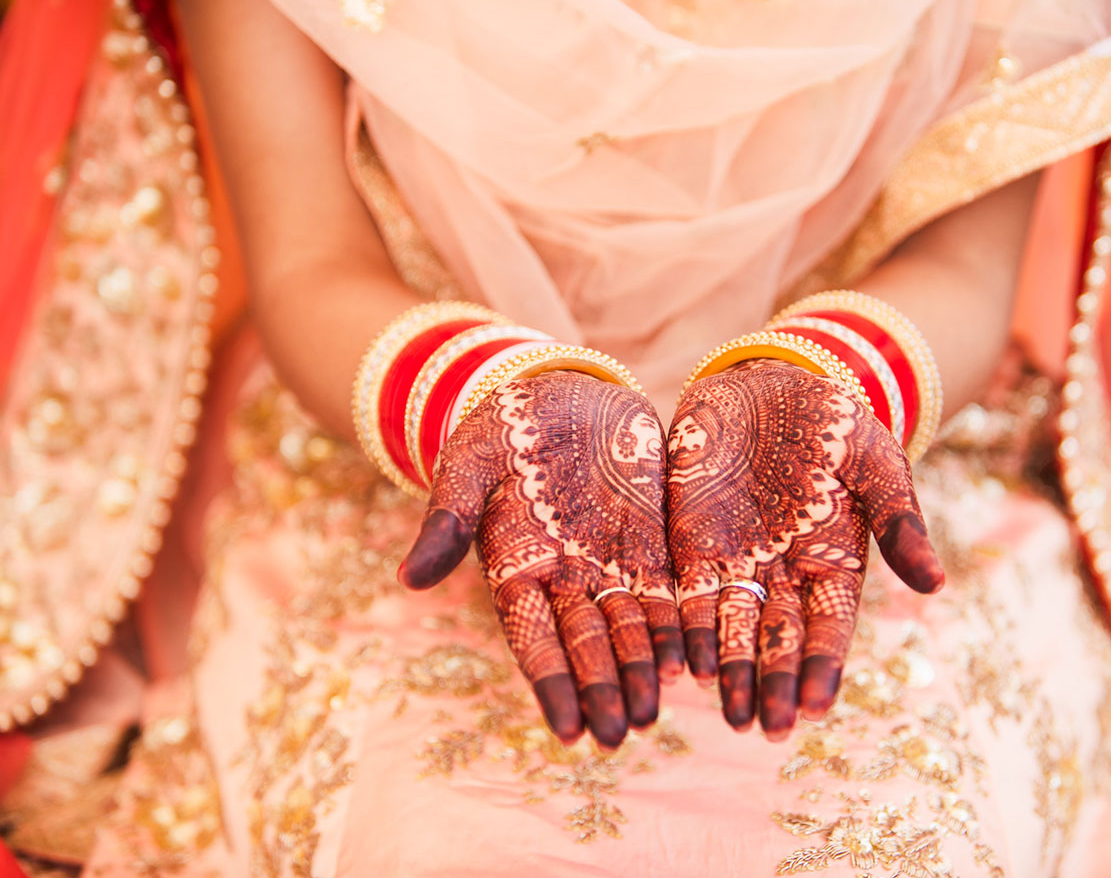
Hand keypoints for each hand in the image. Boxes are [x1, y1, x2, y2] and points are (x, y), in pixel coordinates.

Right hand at [397, 371, 681, 748]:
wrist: (559, 386)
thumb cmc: (503, 425)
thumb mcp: (470, 464)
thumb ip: (448, 520)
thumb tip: (407, 580)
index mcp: (515, 567)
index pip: (532, 638)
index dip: (551, 685)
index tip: (567, 731)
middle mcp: (564, 577)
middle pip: (586, 644)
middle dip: (603, 691)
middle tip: (620, 735)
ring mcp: (610, 561)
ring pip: (630, 628)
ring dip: (641, 671)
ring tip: (654, 715)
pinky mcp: (650, 540)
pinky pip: (667, 591)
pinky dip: (677, 627)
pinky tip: (693, 663)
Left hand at [665, 359, 944, 740]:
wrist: (772, 379)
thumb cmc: (835, 421)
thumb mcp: (876, 463)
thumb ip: (899, 523)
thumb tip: (936, 586)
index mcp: (836, 563)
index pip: (830, 627)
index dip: (823, 666)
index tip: (817, 706)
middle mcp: (786, 575)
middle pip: (779, 640)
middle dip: (774, 685)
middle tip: (768, 728)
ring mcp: (738, 562)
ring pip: (732, 629)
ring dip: (731, 673)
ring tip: (729, 715)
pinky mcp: (692, 542)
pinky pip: (686, 595)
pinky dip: (686, 630)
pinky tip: (683, 664)